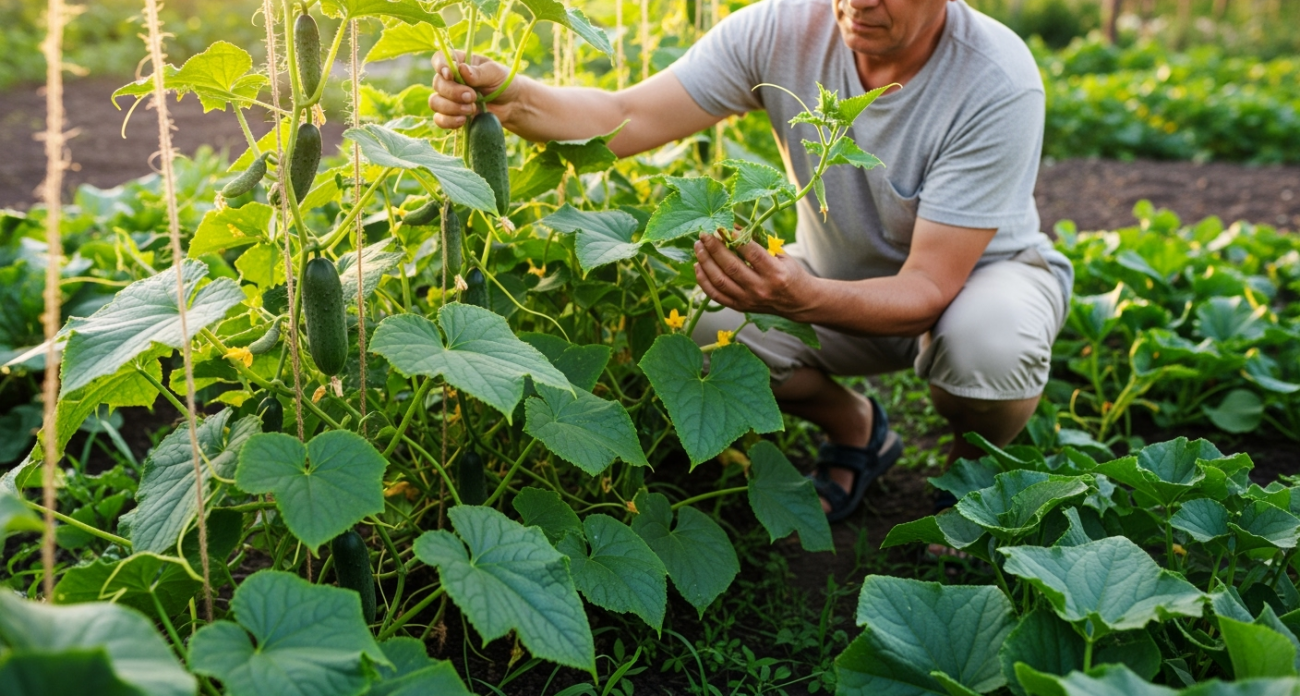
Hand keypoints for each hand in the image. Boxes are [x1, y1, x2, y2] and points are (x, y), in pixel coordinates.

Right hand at [429, 51, 519, 128]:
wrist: (512, 105)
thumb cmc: (503, 83)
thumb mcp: (495, 73)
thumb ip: (478, 72)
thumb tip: (461, 69)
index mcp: (459, 63)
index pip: (440, 59)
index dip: (440, 66)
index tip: (449, 75)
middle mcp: (450, 79)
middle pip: (437, 83)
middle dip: (453, 92)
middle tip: (472, 96)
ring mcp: (449, 98)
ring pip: (435, 102)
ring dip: (451, 107)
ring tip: (471, 109)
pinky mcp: (452, 115)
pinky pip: (439, 119)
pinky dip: (448, 121)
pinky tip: (463, 120)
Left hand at [693, 232, 816, 316]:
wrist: (799, 302)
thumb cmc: (791, 274)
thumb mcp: (781, 255)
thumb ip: (758, 242)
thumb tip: (733, 225)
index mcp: (775, 273)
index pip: (752, 254)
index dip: (735, 238)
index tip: (723, 226)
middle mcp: (760, 289)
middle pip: (731, 267)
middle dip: (714, 248)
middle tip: (704, 234)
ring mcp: (748, 300)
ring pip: (720, 281)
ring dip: (705, 262)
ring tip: (698, 246)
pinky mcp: (740, 307)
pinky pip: (715, 295)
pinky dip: (703, 281)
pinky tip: (698, 266)